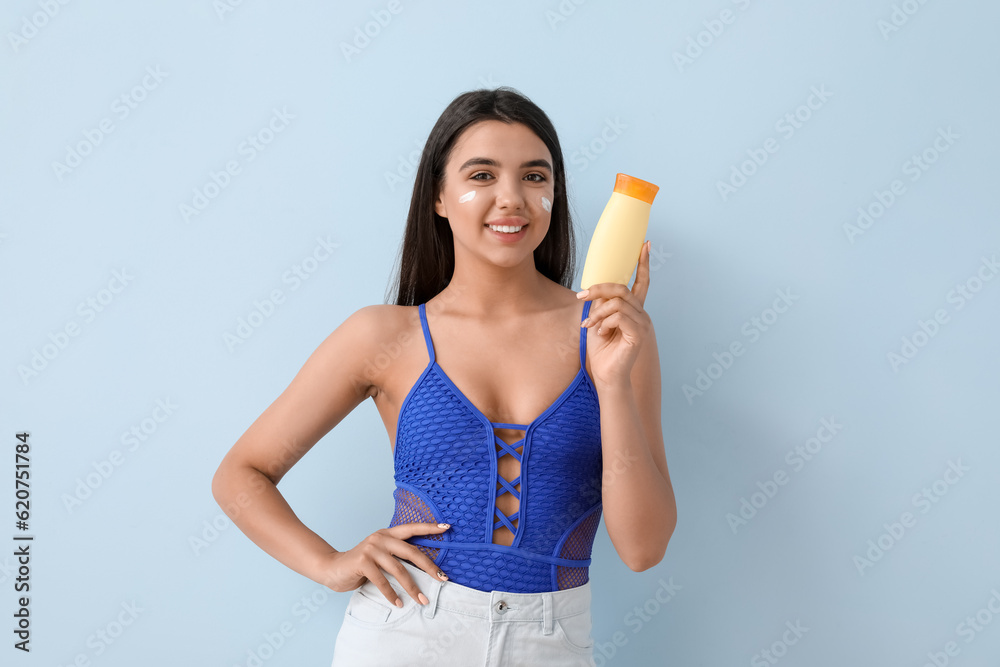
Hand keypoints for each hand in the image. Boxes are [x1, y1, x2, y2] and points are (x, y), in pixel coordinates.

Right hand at [317, 522, 450, 606]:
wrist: (331, 568)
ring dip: (412, 587)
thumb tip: (423, 570)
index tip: (446, 528)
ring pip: (398, 569)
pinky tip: (398, 603)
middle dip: (429, 567)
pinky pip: (382, 581)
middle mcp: (380, 538)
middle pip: (411, 551)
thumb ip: (395, 557)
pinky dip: (391, 594)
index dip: (429, 527)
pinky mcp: (362, 562)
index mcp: (387, 534)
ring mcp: (371, 549)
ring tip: (422, 600)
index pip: (411, 528)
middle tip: (442, 579)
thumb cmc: (359, 565)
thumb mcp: (379, 556)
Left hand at [577, 240, 653, 387]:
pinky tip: (601, 332)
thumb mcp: (598, 320)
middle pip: (621, 289)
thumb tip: (594, 288)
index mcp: (633, 309)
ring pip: (617, 302)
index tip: (645, 244)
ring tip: (590, 325)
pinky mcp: (638, 334)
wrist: (606, 375)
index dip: (643, 263)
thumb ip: (601, 304)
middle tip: (581, 296)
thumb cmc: (601, 351)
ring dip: (598, 312)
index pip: (641, 282)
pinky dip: (605, 322)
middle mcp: (641, 314)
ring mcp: (642, 324)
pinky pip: (619, 316)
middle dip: (599, 289)